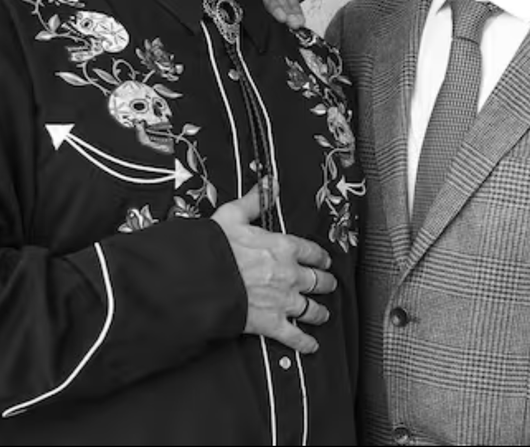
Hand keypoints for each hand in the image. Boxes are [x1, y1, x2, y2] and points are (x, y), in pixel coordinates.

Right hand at [211, 181, 336, 353]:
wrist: (200, 281)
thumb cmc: (214, 247)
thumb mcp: (232, 215)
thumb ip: (254, 201)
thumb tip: (271, 182)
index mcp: (283, 247)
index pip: (311, 251)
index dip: (319, 256)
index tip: (324, 260)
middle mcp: (290, 274)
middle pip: (316, 280)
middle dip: (325, 282)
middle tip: (329, 284)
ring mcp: (283, 300)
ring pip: (310, 308)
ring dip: (319, 312)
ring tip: (323, 314)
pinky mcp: (271, 323)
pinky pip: (293, 336)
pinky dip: (304, 343)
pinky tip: (312, 347)